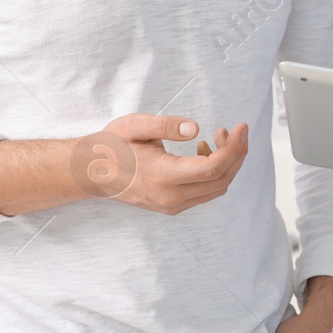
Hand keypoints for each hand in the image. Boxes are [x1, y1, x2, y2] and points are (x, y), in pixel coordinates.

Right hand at [74, 115, 248, 214]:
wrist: (91, 172)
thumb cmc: (112, 145)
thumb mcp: (135, 126)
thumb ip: (165, 125)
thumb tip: (196, 128)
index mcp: (163, 176)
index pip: (213, 167)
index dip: (233, 147)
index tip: (241, 127)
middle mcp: (171, 197)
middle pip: (221, 180)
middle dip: (236, 154)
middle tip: (236, 130)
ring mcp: (172, 205)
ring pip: (216, 188)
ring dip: (226, 163)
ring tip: (217, 136)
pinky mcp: (172, 206)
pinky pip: (204, 192)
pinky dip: (213, 173)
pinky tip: (202, 151)